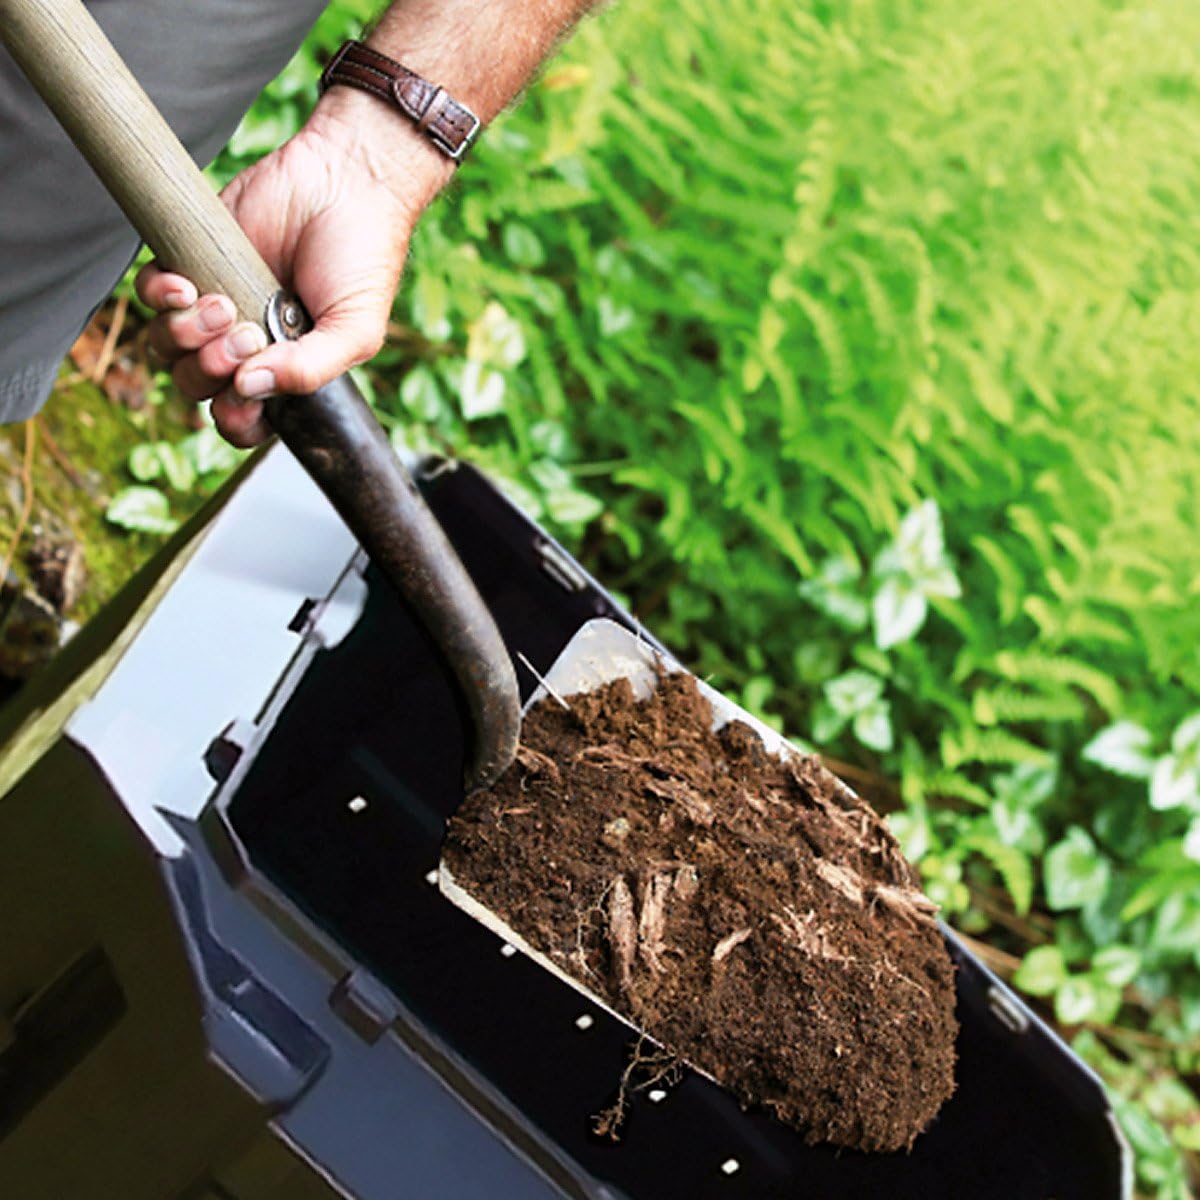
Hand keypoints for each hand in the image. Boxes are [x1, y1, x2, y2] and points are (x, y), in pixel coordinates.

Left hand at [137, 90, 452, 446]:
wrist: (344, 180)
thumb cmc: (362, 258)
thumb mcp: (357, 330)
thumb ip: (311, 371)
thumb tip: (249, 388)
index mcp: (286, 370)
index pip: (242, 419)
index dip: (233, 419)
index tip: (243, 397)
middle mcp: (247, 344)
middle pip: (196, 385)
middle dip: (211, 369)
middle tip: (246, 335)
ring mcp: (215, 304)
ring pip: (166, 347)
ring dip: (183, 335)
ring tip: (221, 304)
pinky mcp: (190, 260)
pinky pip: (149, 296)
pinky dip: (159, 296)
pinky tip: (188, 282)